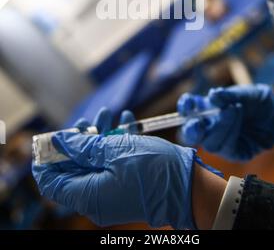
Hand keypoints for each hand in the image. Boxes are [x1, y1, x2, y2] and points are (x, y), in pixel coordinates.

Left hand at [32, 108, 201, 228]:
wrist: (189, 186)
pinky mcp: (126, 182)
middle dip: (78, 141)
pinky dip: (116, 143)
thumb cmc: (153, 169)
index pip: (52, 181)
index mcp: (88, 195)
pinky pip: (113, 162)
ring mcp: (112, 190)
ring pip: (95, 161)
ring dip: (99, 136)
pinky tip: (125, 121)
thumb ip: (84, 146)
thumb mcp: (115, 151)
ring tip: (107, 113)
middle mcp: (97, 196)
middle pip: (74, 167)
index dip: (46, 158)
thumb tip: (60, 141)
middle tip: (85, 122)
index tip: (48, 138)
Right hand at [177, 84, 273, 160]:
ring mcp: (221, 140)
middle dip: (191, 130)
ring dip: (220, 126)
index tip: (189, 103)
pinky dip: (230, 132)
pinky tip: (238, 118)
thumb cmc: (256, 100)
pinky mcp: (234, 152)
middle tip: (199, 122)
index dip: (184, 108)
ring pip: (209, 143)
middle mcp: (209, 126)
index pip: (187, 110)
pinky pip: (226, 148)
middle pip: (191, 134)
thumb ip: (227, 95)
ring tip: (234, 109)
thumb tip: (212, 96)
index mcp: (206, 109)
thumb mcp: (243, 93)